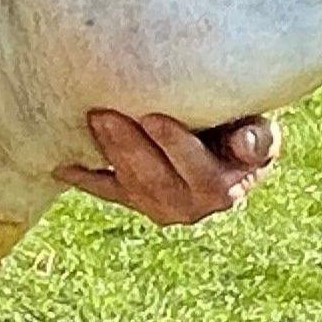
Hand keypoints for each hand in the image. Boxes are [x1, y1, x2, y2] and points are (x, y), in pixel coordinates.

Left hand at [60, 111, 277, 225]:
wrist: (230, 153)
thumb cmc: (246, 134)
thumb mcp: (262, 137)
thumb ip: (257, 141)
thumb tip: (246, 143)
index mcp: (222, 190)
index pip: (197, 170)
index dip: (175, 145)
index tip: (154, 117)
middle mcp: (188, 207)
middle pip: (154, 179)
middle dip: (128, 146)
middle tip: (105, 114)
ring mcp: (157, 206)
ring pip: (128, 184)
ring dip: (108, 152)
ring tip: (92, 118)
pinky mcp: (134, 199)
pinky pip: (105, 189)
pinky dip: (82, 177)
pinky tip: (59, 165)